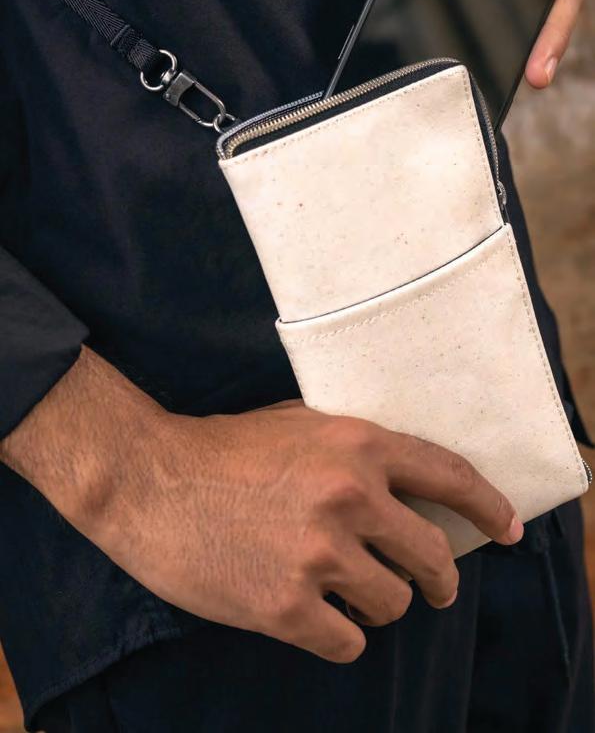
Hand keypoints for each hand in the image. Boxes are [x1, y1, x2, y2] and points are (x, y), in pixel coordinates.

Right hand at [1, 348, 522, 663]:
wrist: (150, 480)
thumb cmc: (223, 448)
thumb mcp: (300, 425)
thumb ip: (357, 452)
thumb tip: (409, 488)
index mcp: (358, 446)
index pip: (450, 476)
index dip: (489, 507)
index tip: (509, 529)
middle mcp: (350, 498)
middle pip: (433, 557)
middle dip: (438, 579)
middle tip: (431, 589)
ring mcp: (321, 555)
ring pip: (395, 605)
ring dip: (378, 604)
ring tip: (343, 592)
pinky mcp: (288, 607)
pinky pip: (350, 641)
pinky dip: (339, 633)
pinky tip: (312, 614)